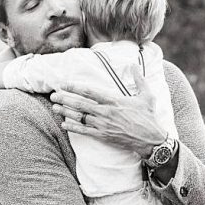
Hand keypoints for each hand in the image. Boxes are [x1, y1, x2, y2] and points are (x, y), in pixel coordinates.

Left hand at [50, 64, 166, 156]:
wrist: (151, 139)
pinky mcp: (103, 136)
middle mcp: (106, 112)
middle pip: (80, 104)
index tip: (64, 83)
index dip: (75, 87)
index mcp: (114, 100)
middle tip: (53, 94)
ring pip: (80, 117)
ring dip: (66, 112)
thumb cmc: (149, 117)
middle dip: (65, 99)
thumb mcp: (147, 96)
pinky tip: (64, 124)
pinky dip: (73, 127)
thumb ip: (139, 79)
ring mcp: (103, 125)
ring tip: (55, 107)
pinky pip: (84, 131)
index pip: (90, 92)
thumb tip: (134, 65)